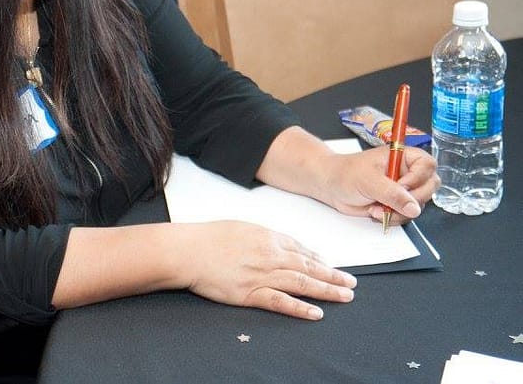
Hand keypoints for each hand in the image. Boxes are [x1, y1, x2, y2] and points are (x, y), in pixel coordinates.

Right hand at [177, 221, 356, 319]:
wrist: (188, 250)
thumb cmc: (209, 237)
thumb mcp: (241, 227)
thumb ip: (263, 236)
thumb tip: (279, 243)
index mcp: (267, 238)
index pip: (301, 250)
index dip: (319, 259)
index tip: (331, 265)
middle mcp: (270, 256)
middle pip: (309, 267)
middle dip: (333, 275)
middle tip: (352, 283)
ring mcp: (262, 276)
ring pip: (303, 284)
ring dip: (327, 291)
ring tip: (345, 296)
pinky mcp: (251, 294)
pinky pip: (281, 302)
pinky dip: (301, 308)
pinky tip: (316, 313)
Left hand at [317, 145, 439, 224]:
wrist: (331, 186)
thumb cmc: (345, 174)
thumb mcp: (368, 180)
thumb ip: (392, 193)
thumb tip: (413, 207)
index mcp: (401, 156)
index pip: (427, 165)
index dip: (418, 178)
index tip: (401, 186)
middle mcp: (406, 172)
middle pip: (429, 187)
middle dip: (411, 200)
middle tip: (391, 202)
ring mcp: (403, 189)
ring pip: (418, 205)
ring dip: (398, 212)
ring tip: (376, 208)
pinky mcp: (397, 204)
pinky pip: (406, 216)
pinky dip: (393, 218)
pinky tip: (375, 212)